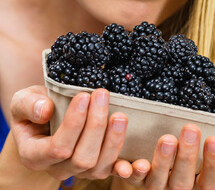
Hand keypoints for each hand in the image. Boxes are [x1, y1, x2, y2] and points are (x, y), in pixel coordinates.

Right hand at [10, 85, 128, 179]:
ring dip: (113, 140)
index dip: (73, 123)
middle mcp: (58, 169)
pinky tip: (138, 160)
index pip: (58, 147)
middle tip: (103, 95)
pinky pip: (113, 172)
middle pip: (82, 157)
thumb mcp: (24, 101)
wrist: (47, 120)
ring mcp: (81, 171)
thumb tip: (45, 110)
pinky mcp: (99, 168)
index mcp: (35, 155)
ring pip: (100, 166)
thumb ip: (28, 105)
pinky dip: (126, 167)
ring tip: (120, 115)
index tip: (84, 96)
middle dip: (96, 126)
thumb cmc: (36, 109)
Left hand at [114, 123, 214, 188]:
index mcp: (199, 186)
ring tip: (167, 139)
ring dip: (162, 162)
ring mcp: (156, 186)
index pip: (212, 182)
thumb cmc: (195, 159)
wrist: (168, 165)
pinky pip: (133, 180)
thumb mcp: (210, 153)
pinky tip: (132, 164)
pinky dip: (131, 173)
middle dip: (186, 157)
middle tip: (190, 129)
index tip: (214, 139)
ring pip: (157, 182)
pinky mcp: (137, 179)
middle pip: (182, 182)